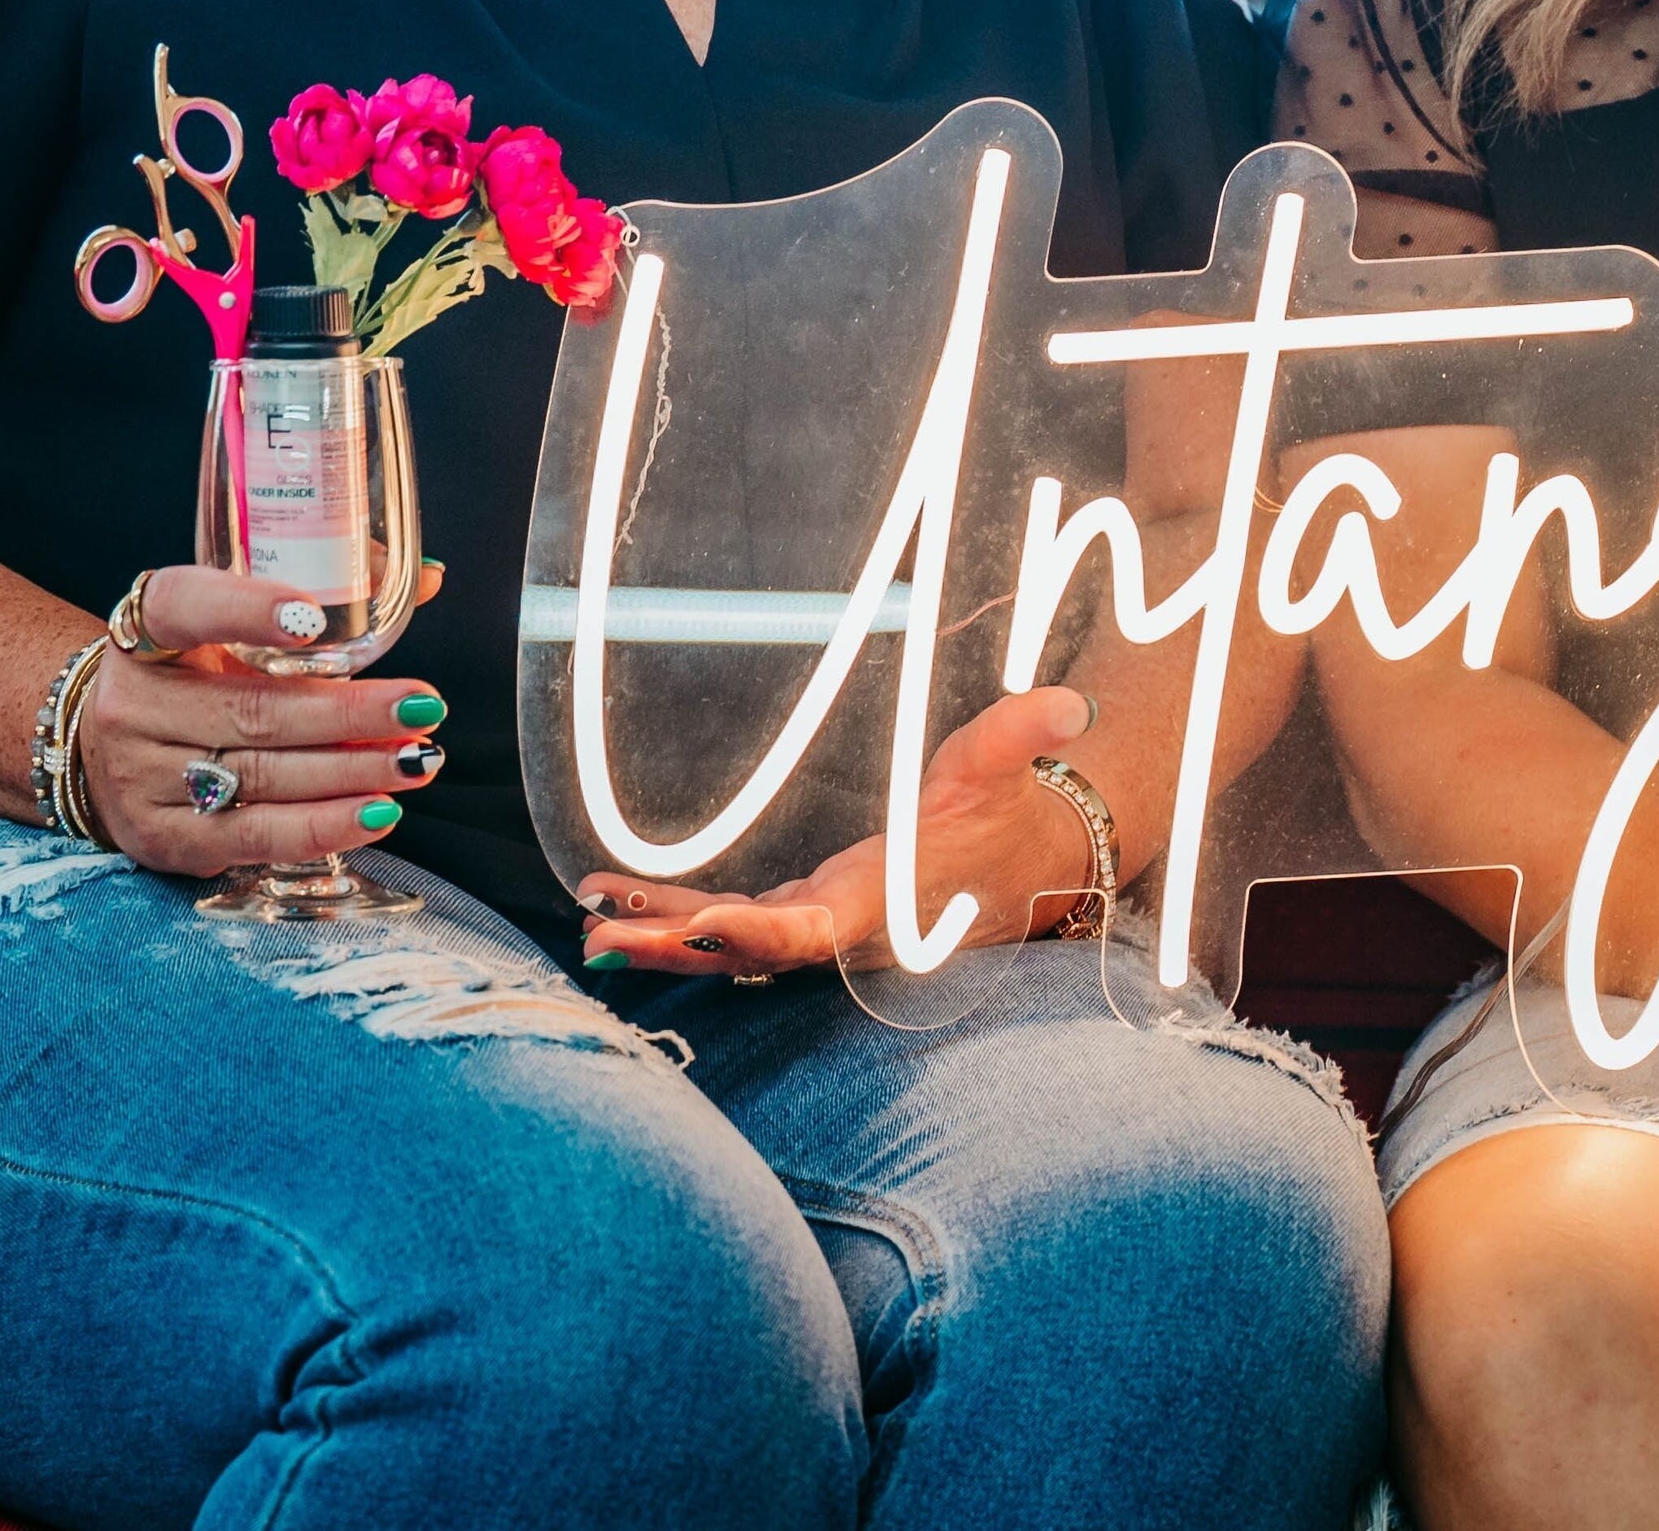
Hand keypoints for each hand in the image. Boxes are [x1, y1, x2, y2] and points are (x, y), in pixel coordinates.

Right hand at [77, 562, 448, 878]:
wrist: (105, 750)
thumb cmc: (192, 675)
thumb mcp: (232, 628)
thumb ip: (326, 600)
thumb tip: (433, 578)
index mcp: (146, 632)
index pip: (184, 608)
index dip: (246, 611)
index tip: (311, 618)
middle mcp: (134, 703)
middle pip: (252, 710)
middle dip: (349, 715)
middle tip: (421, 707)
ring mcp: (140, 776)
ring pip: (262, 776)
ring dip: (350, 772)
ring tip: (415, 761)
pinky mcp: (161, 837)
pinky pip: (252, 835)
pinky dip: (322, 826)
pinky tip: (375, 812)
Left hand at [576, 685, 1102, 977]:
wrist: (1024, 868)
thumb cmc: (1003, 815)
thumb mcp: (1005, 767)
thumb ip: (1022, 734)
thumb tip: (1069, 705)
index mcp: (878, 902)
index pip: (810, 931)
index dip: (757, 933)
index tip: (702, 927)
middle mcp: (840, 929)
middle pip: (746, 951)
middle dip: (673, 948)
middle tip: (599, 937)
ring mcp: (818, 925)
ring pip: (728, 944)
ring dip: (659, 936)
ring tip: (590, 920)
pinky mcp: (806, 913)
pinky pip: (733, 924)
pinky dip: (678, 920)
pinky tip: (621, 902)